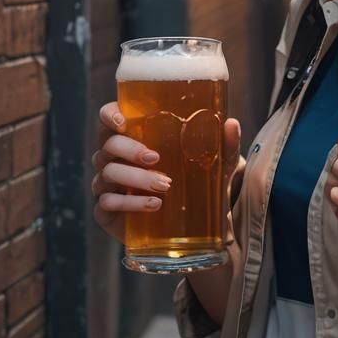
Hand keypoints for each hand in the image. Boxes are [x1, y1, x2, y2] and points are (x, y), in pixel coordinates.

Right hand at [91, 101, 241, 243]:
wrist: (191, 222)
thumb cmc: (194, 180)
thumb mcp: (213, 162)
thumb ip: (222, 144)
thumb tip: (232, 123)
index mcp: (131, 137)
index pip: (108, 118)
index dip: (109, 115)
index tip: (123, 121)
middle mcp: (113, 158)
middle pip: (107, 145)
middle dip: (130, 150)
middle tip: (156, 158)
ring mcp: (107, 184)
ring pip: (108, 173)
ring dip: (136, 178)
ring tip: (165, 185)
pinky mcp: (106, 211)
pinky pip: (107, 203)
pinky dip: (130, 203)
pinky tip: (154, 205)